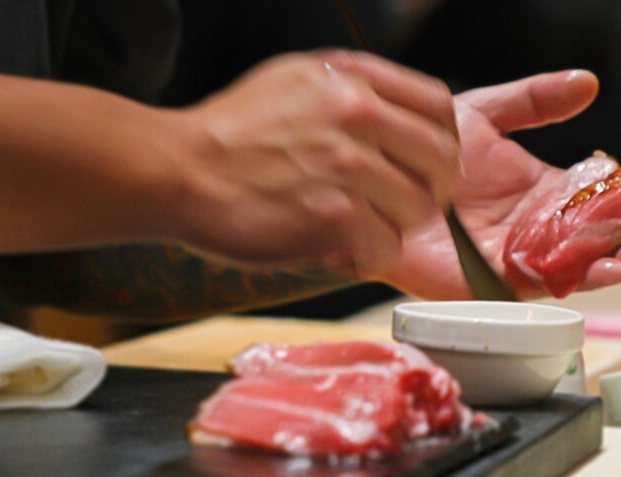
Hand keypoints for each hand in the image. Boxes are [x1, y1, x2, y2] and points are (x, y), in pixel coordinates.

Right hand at [174, 51, 460, 275]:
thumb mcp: (294, 81)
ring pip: (419, 208)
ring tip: (362, 227)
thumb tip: (394, 116)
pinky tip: (341, 246)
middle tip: (407, 205)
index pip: (439, 106)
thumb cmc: (230, 133)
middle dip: (432, 190)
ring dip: (396, 226)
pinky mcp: (334, 215)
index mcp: (351, 79)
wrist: (178, 169)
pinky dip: (368, 253)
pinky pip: (386, 245)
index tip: (430, 163)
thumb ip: (350, 91)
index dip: (442, 141)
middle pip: (442, 160)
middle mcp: (356, 115)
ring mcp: (347, 165)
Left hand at [377, 70, 620, 298]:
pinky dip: (588, 279)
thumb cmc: (421, 155)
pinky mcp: (500, 282)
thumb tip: (587, 83)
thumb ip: (532, 102)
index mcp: (544, 190)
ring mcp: (524, 255)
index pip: (608, 196)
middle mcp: (541, 226)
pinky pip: (552, 285)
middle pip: (609, 234)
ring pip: (591, 264)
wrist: (380, 183)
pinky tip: (612, 266)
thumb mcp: (482, 115)